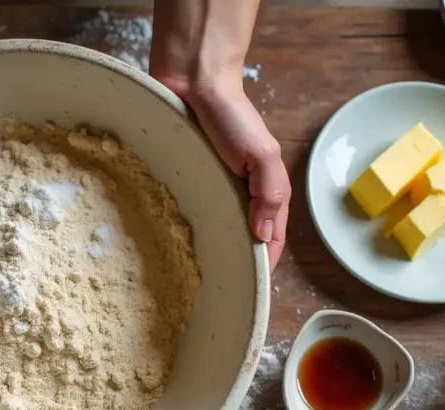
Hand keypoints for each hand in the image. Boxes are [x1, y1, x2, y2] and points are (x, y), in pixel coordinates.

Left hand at [157, 76, 289, 272]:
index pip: (272, 241)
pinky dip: (183, 231)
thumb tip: (263, 237)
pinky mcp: (187, 184)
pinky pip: (187, 214)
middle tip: (216, 291)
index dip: (265, 266)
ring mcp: (213, 192)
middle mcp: (241, 197)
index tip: (249, 290)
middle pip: (243, 241)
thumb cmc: (232, 116)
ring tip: (193, 278)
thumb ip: (270, 194)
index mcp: (266, 192)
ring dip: (208, 252)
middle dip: (234, 265)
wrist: (194, 82)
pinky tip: (171, 247)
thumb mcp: (263, 154)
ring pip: (215, 231)